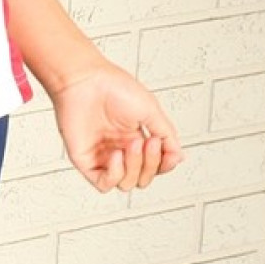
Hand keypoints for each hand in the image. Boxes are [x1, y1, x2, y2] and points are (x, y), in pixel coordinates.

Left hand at [48, 62, 182, 193]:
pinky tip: (116, 155)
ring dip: (134, 168)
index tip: (171, 154)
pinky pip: (103, 184)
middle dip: (151, 164)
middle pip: (142, 177)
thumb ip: (166, 135)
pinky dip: (115, 175)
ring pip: (126, 184)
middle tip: (148, 142)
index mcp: (134, 138)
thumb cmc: (113, 87)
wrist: (86, 80)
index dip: (165, 165)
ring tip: (131, 144)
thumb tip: (179, 156)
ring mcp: (102, 156)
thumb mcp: (150, 110)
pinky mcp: (85, 160)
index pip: (155, 166)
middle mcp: (119, 149)